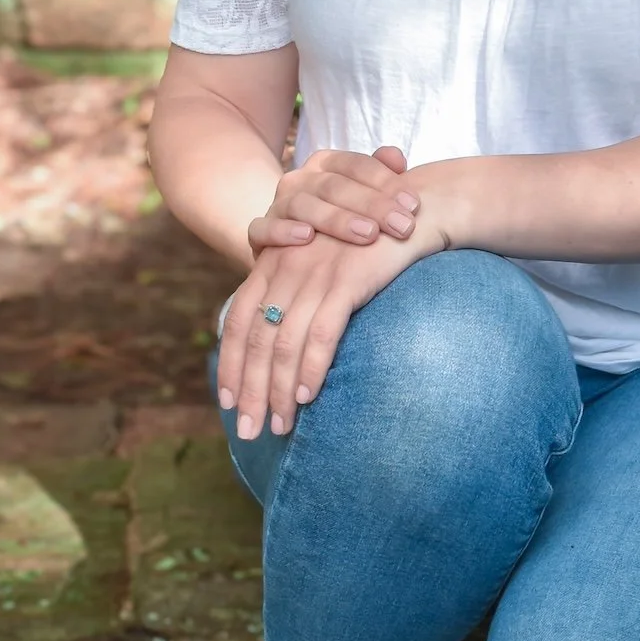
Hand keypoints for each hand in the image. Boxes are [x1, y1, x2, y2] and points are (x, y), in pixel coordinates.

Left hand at [217, 210, 449, 439]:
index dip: (230, 363)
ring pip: (283, 342)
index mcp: (273, 263)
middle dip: (250, 390)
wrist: (413, 210)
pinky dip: (311, 368)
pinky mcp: (345, 279)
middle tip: (248, 430)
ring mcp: (314, 273)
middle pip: (256, 339)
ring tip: (281, 426)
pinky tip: (308, 396)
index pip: (239, 321)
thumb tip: (282, 342)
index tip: (226, 402)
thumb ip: (296, 292)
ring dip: (279, 390)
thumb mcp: (322, 262)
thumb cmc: (368, 242)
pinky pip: (321, 333)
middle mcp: (286, 267)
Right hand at [247, 144, 420, 250]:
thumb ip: (381, 175)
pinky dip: (283, 231)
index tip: (415, 206)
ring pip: (303, 204)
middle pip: (335, 185)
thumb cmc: (341, 224)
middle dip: (373, 205)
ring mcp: (278, 204)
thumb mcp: (364, 200)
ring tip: (368, 235)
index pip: (357, 165)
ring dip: (337, 219)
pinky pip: (264, 228)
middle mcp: (300, 179)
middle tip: (404, 226)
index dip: (387, 183)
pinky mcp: (260, 232)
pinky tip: (306, 238)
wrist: (293, 250)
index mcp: (326, 164)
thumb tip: (396, 156)